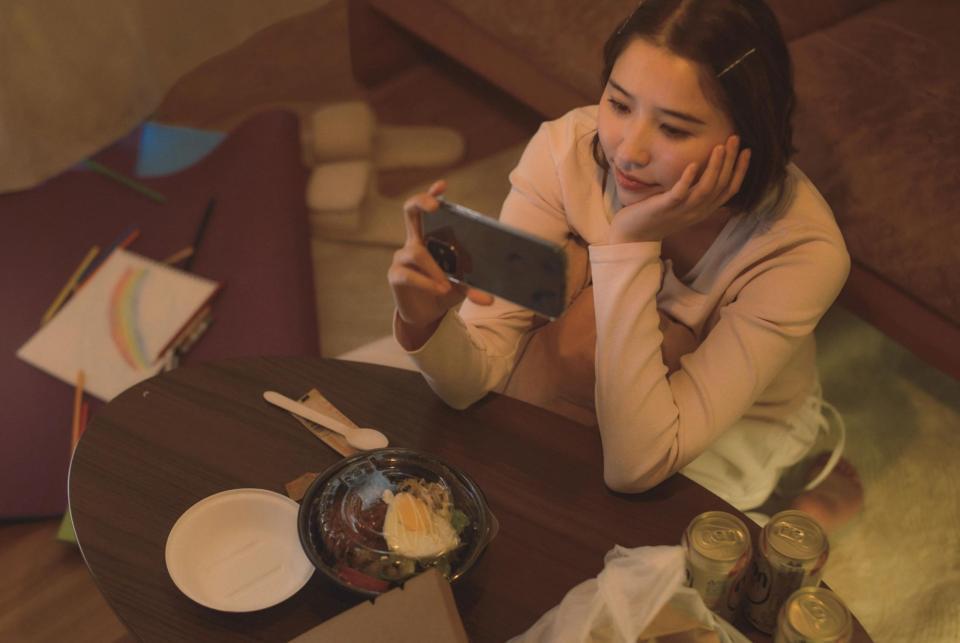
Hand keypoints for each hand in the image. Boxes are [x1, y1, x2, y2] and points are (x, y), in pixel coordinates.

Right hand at [387, 180, 493, 349]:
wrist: (426, 315)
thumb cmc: (443, 290)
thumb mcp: (461, 286)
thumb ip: (473, 287)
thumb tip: (490, 299)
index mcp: (430, 237)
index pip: (428, 209)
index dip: (432, 194)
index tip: (442, 185)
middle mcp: (414, 242)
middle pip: (410, 211)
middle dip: (421, 202)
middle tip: (435, 206)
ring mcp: (402, 257)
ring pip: (416, 252)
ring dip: (434, 268)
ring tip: (446, 285)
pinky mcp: (396, 276)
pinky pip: (408, 274)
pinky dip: (426, 282)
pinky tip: (438, 289)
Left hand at [609, 135, 750, 243]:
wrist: (633, 235)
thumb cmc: (656, 215)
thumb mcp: (681, 204)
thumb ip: (694, 191)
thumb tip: (704, 169)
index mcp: (703, 210)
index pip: (729, 190)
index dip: (741, 171)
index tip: (747, 151)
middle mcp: (697, 211)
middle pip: (721, 186)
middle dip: (731, 161)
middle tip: (734, 139)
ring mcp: (682, 210)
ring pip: (705, 189)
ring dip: (714, 167)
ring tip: (719, 147)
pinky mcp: (665, 208)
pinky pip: (680, 194)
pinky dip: (688, 179)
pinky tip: (694, 164)